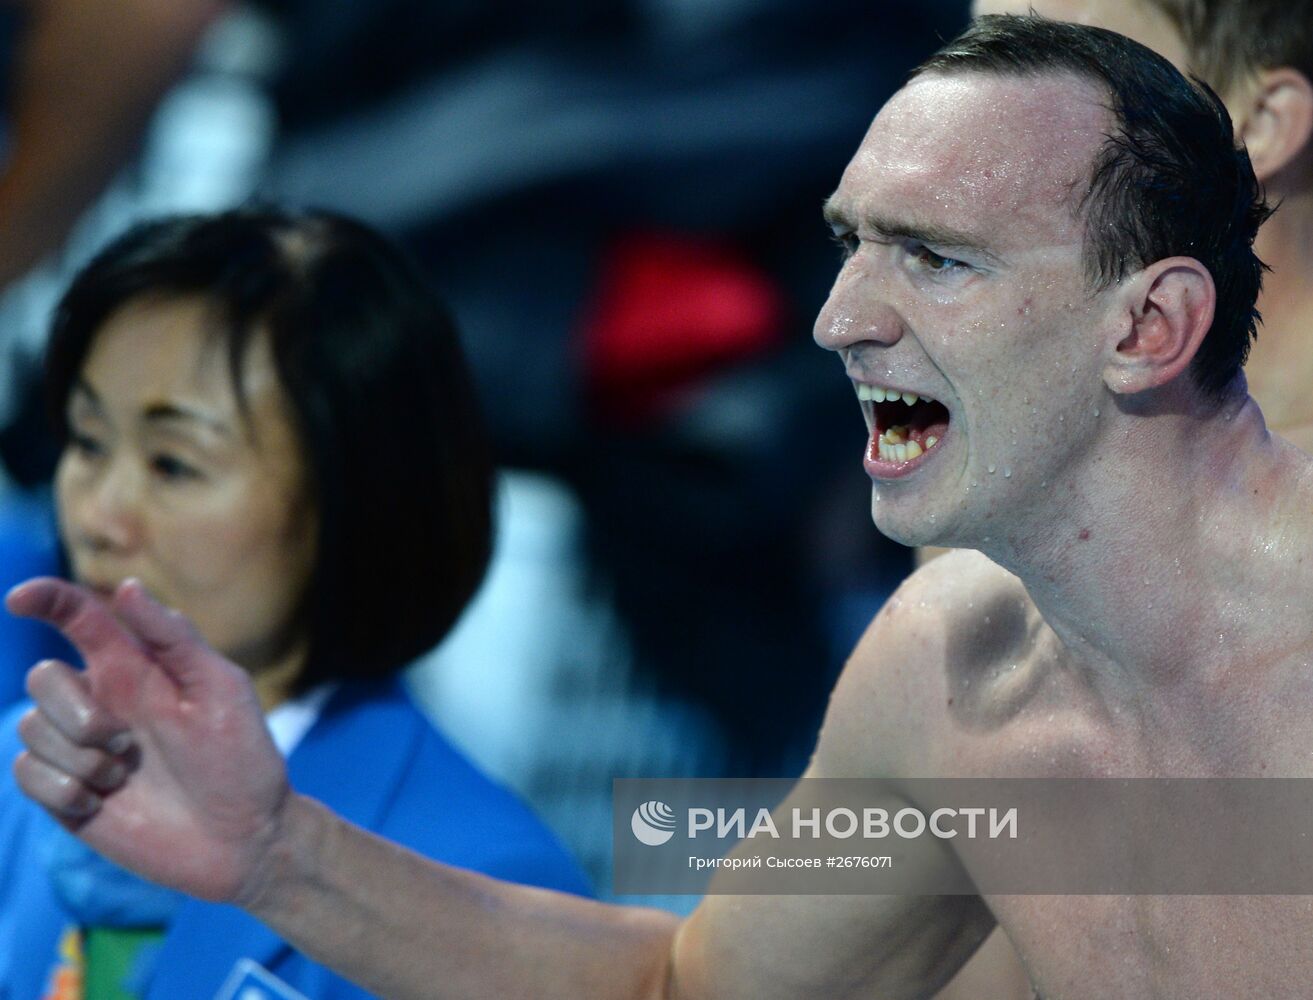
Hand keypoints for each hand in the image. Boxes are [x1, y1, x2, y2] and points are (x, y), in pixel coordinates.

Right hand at [7, 577, 287, 902]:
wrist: (242, 838)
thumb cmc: (241, 758)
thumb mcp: (221, 689)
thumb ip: (173, 638)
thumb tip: (127, 587)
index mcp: (137, 667)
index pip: (78, 617)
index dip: (45, 599)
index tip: (18, 599)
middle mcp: (101, 701)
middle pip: (42, 677)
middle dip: (76, 710)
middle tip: (127, 742)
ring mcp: (80, 747)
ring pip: (30, 727)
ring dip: (79, 757)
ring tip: (125, 777)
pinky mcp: (66, 793)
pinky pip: (25, 772)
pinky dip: (62, 789)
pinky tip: (103, 803)